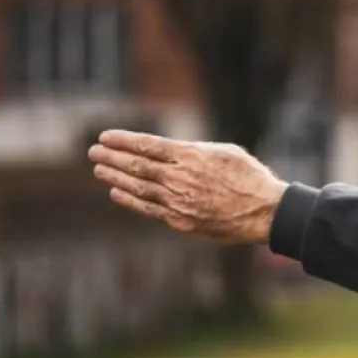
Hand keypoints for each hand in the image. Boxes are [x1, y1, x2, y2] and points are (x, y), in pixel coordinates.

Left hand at [88, 130, 285, 244]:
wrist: (264, 211)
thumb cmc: (249, 177)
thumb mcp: (225, 151)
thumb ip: (195, 150)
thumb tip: (173, 150)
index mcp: (191, 155)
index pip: (148, 145)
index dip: (123, 141)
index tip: (105, 137)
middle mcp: (180, 177)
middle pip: (137, 165)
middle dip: (112, 157)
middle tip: (94, 152)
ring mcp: (178, 200)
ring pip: (138, 187)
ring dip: (114, 177)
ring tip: (99, 170)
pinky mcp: (180, 221)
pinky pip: (148, 209)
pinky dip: (129, 201)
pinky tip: (116, 193)